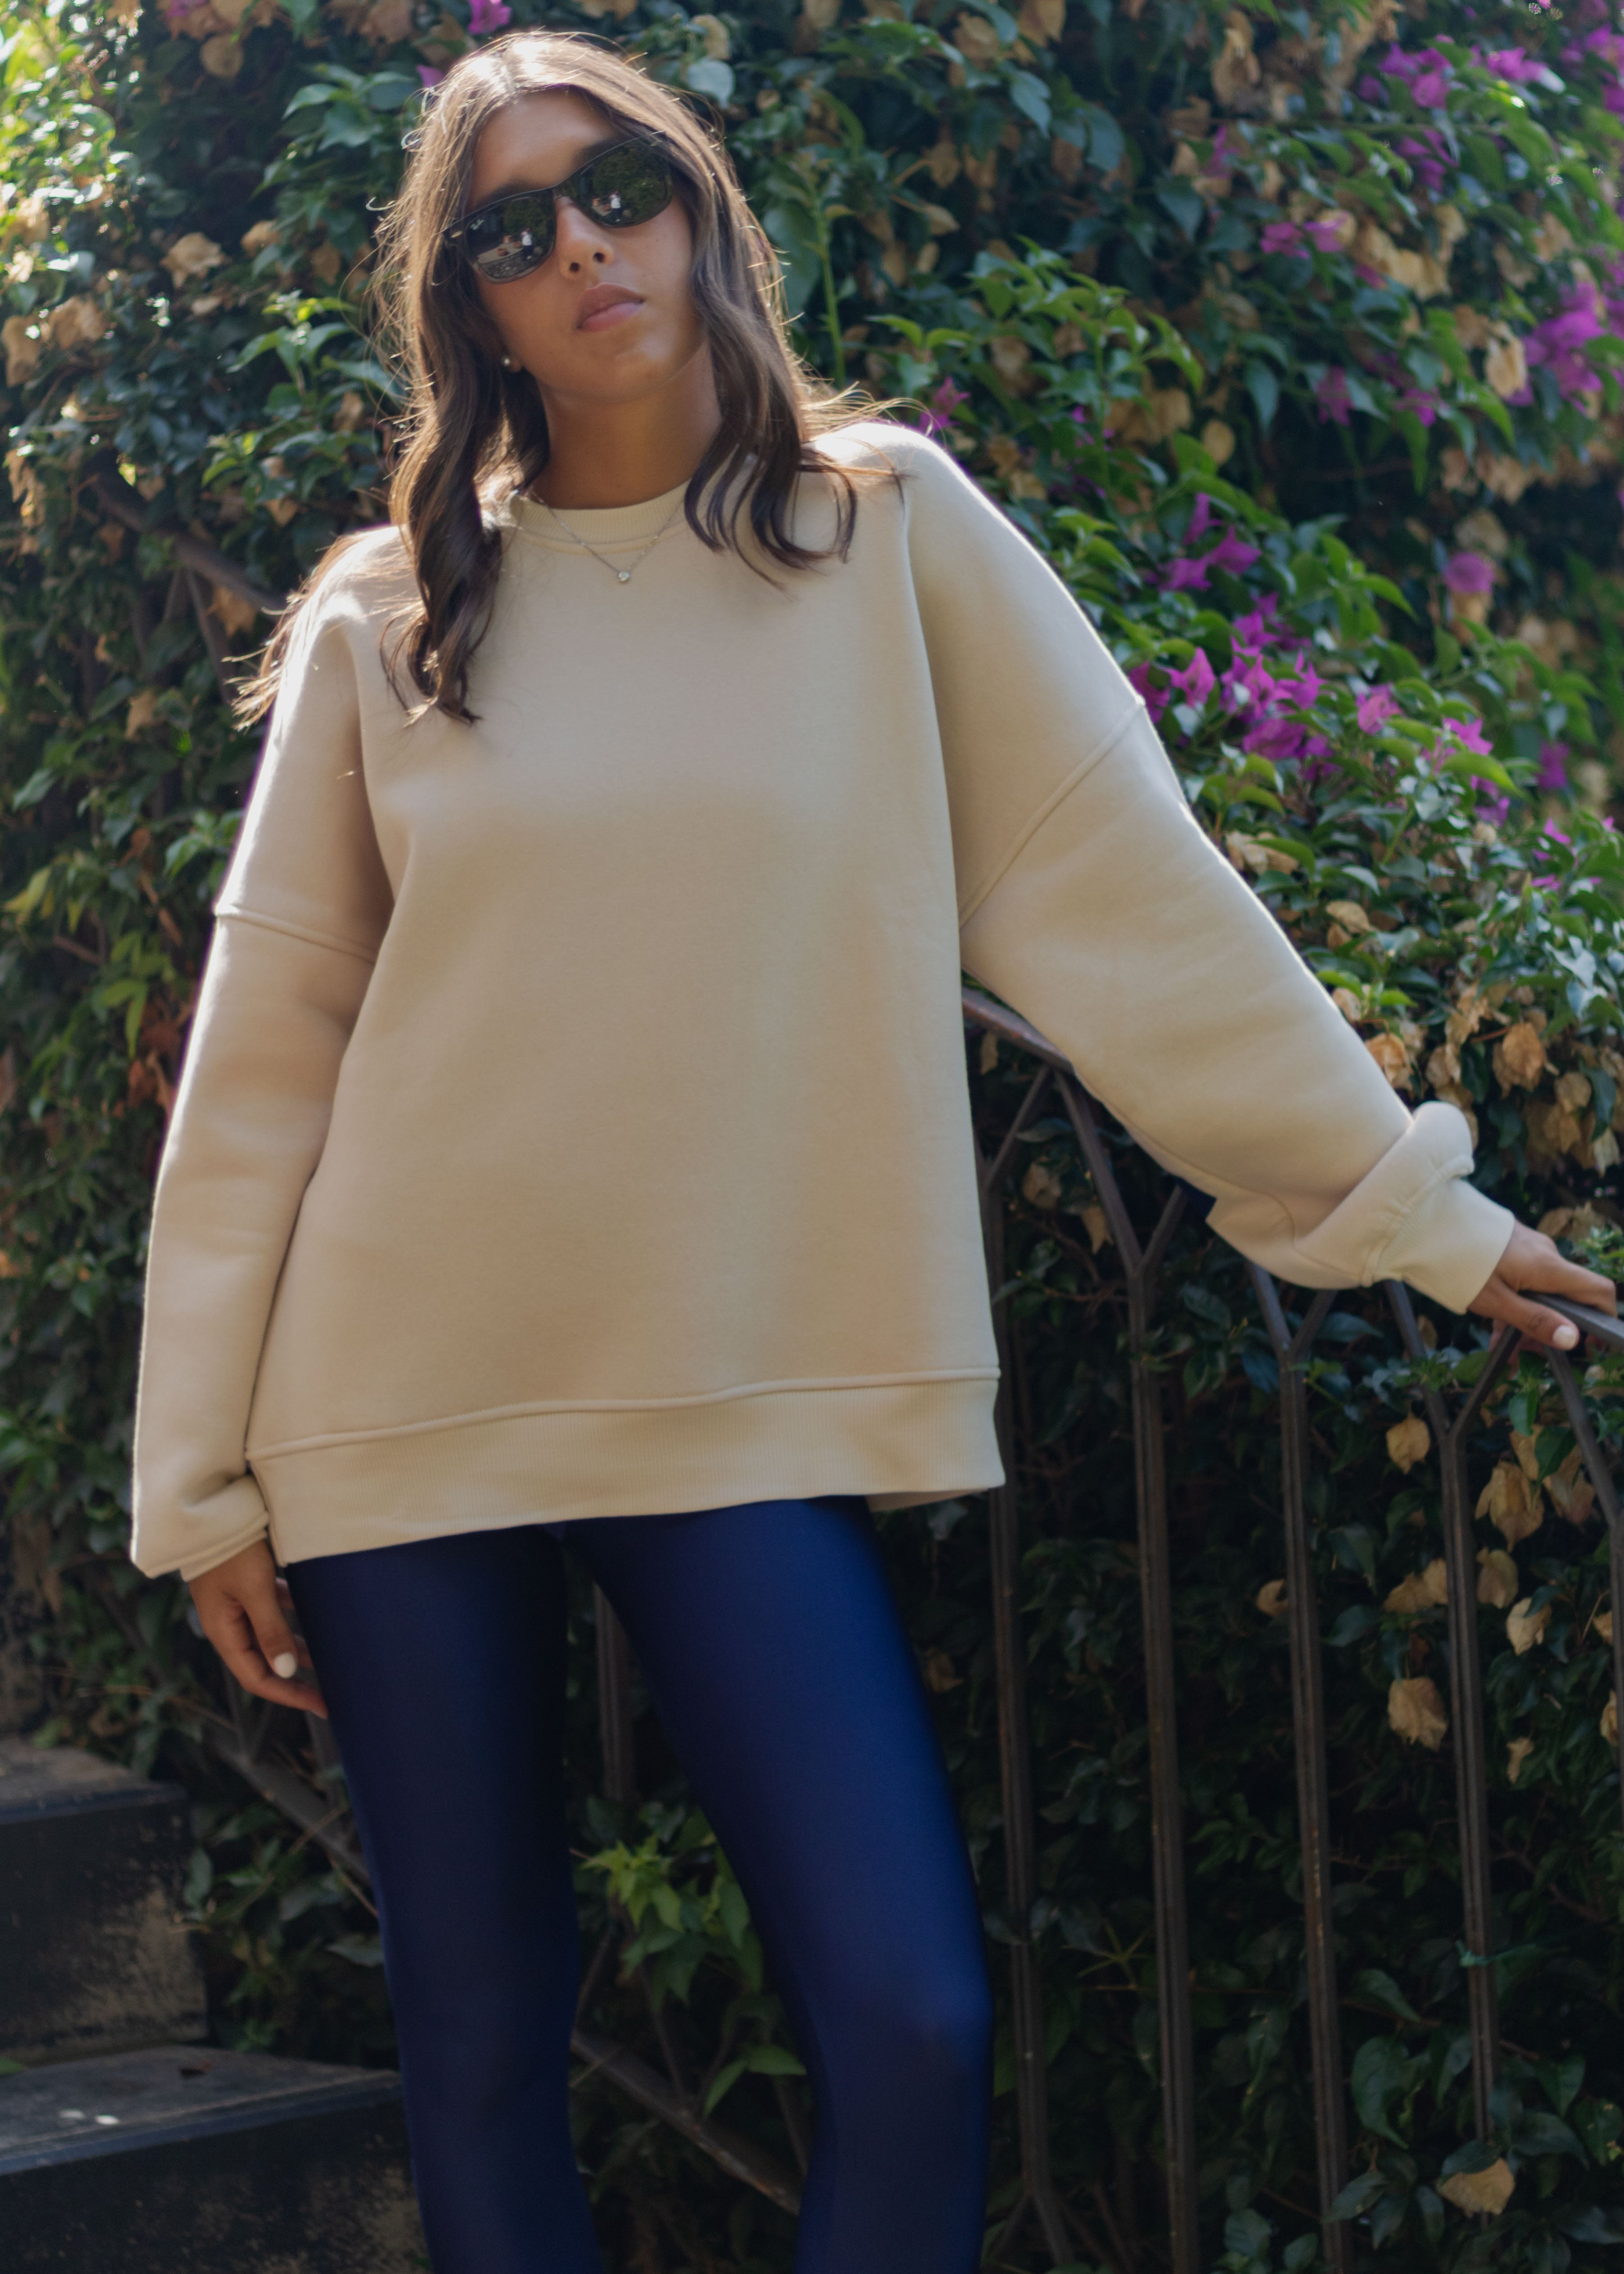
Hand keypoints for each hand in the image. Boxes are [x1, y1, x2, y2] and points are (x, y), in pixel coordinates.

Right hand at [189, 1539, 327, 1719]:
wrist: (215, 1512)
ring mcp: (238, 1605)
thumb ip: (270, 1629)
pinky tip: (317, 1615)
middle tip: (330, 1689)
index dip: (288, 1694)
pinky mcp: (247, 1586)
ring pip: (272, 1636)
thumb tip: (285, 1671)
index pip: (257, 1678)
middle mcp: (230, 1624)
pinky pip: (274, 1610)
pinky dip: (293, 1617)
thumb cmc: (233, 1551)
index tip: (320, 1704)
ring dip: (298, 1648)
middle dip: (295, 1678)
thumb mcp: (254, 1591)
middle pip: (265, 1661)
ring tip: (329, 1659)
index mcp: (225, 1633)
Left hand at [1468, 1220, 1616, 1352]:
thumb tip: (1572, 1339)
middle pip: (1566, 1298)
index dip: (1604, 1318)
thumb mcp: (1496, 1301)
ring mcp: (1528, 1251)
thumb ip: (1535, 1320)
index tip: (1593, 1344)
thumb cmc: (1459, 1263)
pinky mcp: (1510, 1249)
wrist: (1426, 1222)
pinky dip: (1513, 1306)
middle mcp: (1546, 1256)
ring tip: (1503, 1350)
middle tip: (1528, 1356)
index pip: (1598, 1290)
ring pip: (1540, 1293)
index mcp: (1549, 1267)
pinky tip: (1493, 1331)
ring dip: (1528, 1322)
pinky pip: (1522, 1283)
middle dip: (1551, 1329)